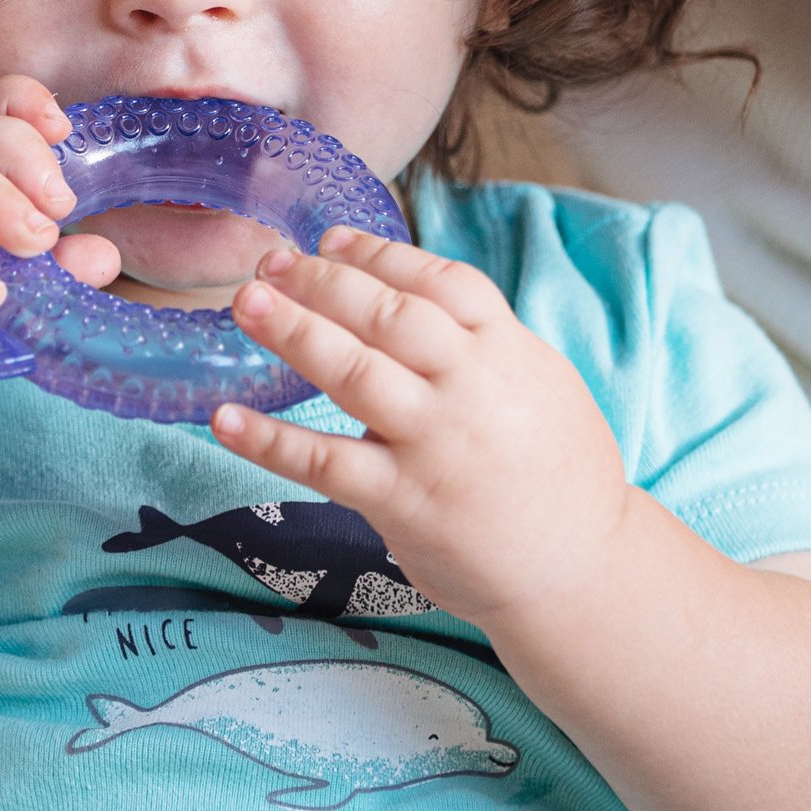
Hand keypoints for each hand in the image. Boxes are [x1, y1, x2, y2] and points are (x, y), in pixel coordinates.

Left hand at [213, 228, 631, 629]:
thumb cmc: (562, 475)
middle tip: (270, 259)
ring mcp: (434, 443)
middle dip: (324, 280)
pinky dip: (269, 439)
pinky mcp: (403, 501)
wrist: (585, 572)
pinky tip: (225, 418)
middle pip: (387, 314)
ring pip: (352, 371)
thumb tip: (418, 300)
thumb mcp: (543, 384)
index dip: (380, 254)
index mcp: (507, 350)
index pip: (439, 281)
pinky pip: (324, 462)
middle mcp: (469, 387)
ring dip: (293, 332)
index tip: (330, 239)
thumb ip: (486, 343)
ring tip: (246, 303)